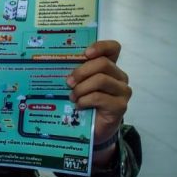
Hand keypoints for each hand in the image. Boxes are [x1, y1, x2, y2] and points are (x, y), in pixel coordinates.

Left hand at [67, 40, 131, 164]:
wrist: (92, 129)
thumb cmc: (84, 103)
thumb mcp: (78, 84)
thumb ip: (76, 73)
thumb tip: (54, 62)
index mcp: (109, 67)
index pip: (113, 48)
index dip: (100, 47)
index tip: (85, 53)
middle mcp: (119, 77)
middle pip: (103, 64)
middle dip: (82, 71)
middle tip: (68, 82)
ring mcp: (122, 91)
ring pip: (101, 80)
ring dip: (82, 88)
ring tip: (72, 96)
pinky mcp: (120, 106)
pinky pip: (100, 97)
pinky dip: (85, 100)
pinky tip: (79, 105)